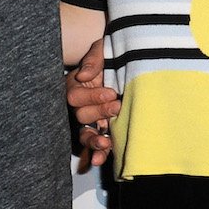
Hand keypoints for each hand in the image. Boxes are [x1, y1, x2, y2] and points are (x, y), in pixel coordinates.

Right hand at [66, 39, 119, 168]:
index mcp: (77, 86)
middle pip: (81, 116)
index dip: (92, 97)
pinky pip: (97, 144)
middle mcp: (81, 105)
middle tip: (117, 107)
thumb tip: (83, 75)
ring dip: (93, 141)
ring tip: (104, 143)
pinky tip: (101, 159)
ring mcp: (92, 120)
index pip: (75, 96)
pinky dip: (98, 153)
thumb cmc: (114, 53)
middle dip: (99, 113)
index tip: (112, 93)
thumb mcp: (104, 49)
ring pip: (85, 134)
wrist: (133, 61)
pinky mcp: (104, 130)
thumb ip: (94, 60)